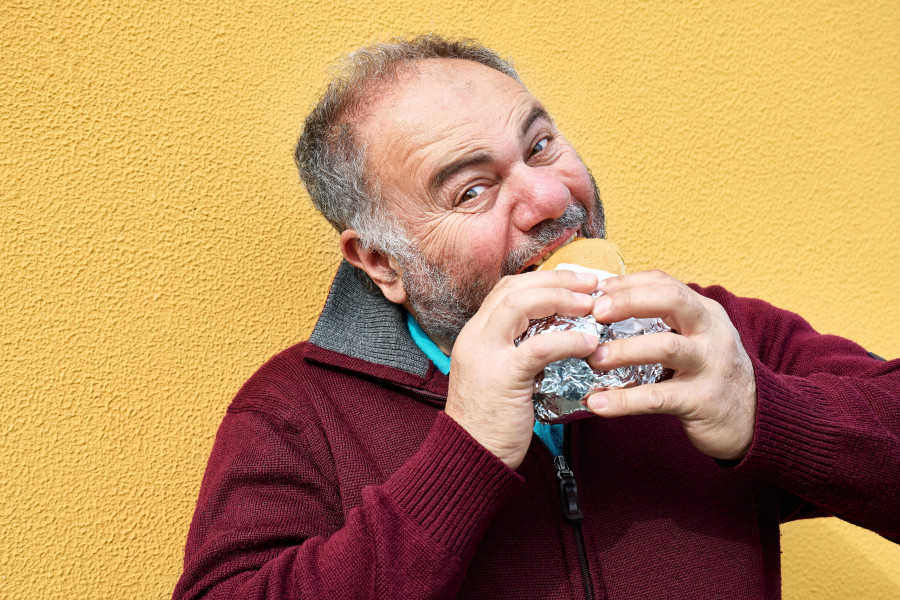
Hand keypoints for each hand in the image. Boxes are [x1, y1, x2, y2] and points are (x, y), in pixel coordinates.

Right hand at [445, 270, 599, 469]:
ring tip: (591, 304)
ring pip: (519, 304)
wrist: (471, 457)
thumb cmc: (491, 420)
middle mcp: (475, 336)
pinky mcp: (503, 376)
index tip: (575, 282)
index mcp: (475, 334)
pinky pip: (538, 347)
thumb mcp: (499, 374)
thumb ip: (518, 350)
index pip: (507, 289)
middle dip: (556, 280)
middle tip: (591, 283)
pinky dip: (567, 340)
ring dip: (560, 298)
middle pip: (514, 288)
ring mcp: (485, 354)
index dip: (543, 279)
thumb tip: (559, 334)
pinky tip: (589, 343)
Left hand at [585, 270, 756, 459]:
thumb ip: (663, 323)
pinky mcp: (703, 400)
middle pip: (672, 301)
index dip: (628, 283)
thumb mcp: (696, 340)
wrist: (753, 422)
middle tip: (595, 313)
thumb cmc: (711, 377)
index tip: (594, 290)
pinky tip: (598, 403)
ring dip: (624, 350)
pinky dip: (624, 400)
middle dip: (629, 301)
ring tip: (592, 358)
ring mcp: (710, 365)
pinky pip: (658, 397)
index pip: (665, 284)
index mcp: (705, 313)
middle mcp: (712, 333)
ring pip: (666, 347)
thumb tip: (606, 309)